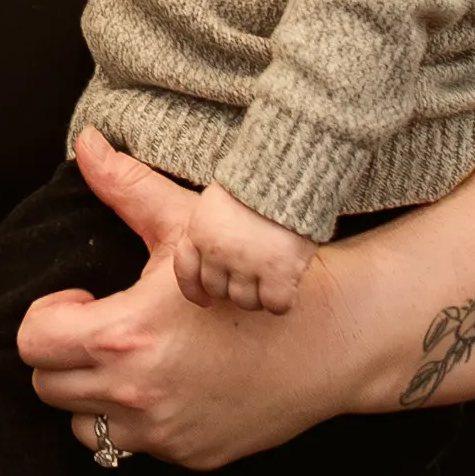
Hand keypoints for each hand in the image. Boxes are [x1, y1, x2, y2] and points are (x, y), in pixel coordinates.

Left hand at [9, 129, 364, 471]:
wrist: (330, 336)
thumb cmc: (256, 278)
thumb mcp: (189, 224)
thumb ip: (126, 186)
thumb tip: (85, 142)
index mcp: (124, 334)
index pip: (33, 342)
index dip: (48, 316)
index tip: (81, 302)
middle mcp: (136, 392)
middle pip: (47, 386)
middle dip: (64, 355)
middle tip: (101, 329)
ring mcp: (163, 432)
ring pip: (84, 427)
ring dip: (94, 396)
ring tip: (132, 361)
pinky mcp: (188, 455)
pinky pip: (134, 447)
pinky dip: (139, 421)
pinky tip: (172, 385)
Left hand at [176, 186, 315, 315]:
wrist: (288, 171)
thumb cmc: (257, 182)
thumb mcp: (217, 199)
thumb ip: (210, 228)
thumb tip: (209, 256)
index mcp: (199, 231)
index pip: (186, 273)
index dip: (195, 289)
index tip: (205, 298)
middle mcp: (218, 253)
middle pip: (217, 290)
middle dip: (233, 285)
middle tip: (252, 273)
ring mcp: (248, 265)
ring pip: (245, 301)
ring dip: (258, 294)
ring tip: (271, 274)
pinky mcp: (279, 274)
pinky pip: (275, 304)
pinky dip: (281, 299)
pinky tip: (287, 284)